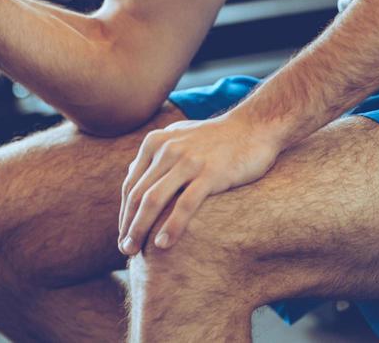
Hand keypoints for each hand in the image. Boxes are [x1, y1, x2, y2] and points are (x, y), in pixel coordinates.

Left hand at [118, 111, 279, 254]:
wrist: (254, 127)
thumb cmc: (216, 137)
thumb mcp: (179, 136)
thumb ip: (155, 153)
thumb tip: (131, 174)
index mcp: (156, 142)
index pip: (131, 184)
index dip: (124, 212)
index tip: (123, 234)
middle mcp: (168, 149)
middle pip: (137, 194)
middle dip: (128, 225)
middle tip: (125, 249)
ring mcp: (188, 161)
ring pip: (154, 200)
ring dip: (140, 229)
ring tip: (135, 251)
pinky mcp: (210, 174)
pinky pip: (184, 204)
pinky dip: (171, 226)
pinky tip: (163, 244)